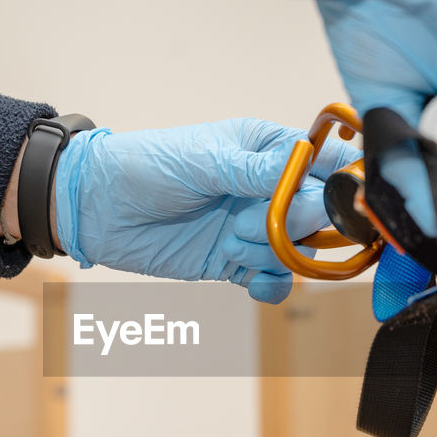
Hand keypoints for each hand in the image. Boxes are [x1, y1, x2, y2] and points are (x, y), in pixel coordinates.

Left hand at [51, 119, 357, 303]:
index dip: (340, 183)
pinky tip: (249, 282)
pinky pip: (275, 281)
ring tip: (229, 244)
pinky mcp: (236, 261)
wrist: (97, 209)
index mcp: (266, 150)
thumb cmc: (145, 167)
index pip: (325, 162)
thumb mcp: (203, 161)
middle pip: (319, 214)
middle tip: (247, 223)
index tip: (339, 202)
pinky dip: (271, 286)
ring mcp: (253, 227)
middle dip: (293, 224)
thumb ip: (258, 173)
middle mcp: (267, 189)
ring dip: (272, 254)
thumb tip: (310, 173)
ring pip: (298, 251)